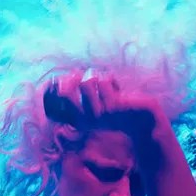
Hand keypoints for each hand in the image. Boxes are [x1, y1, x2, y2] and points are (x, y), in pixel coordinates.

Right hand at [44, 71, 173, 143]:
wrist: (139, 119)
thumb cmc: (116, 107)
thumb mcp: (95, 102)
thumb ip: (80, 90)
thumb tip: (68, 75)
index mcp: (76, 120)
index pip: (56, 102)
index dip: (57, 86)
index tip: (68, 79)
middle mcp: (84, 120)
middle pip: (64, 92)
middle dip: (72, 78)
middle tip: (83, 76)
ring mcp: (97, 114)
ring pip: (87, 81)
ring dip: (96, 76)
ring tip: (104, 81)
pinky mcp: (111, 107)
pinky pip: (104, 80)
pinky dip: (111, 79)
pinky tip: (118, 88)